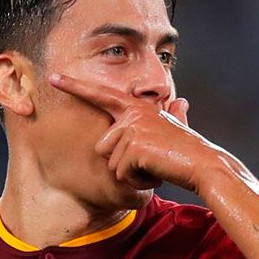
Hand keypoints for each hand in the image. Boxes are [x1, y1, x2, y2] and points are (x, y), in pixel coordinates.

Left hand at [48, 72, 215, 191]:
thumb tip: (181, 104)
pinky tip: (155, 173)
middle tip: (150, 161)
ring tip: (154, 166)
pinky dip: (137, 181)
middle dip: (121, 163)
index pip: (102, 95)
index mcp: (138, 107)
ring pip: (111, 163)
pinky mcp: (134, 146)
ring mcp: (133, 129)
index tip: (54, 77)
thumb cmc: (189, 151)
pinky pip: (121, 174)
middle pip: (103, 147)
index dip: (76, 86)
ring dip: (131, 173)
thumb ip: (172, 116)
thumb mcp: (176, 129)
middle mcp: (133, 113)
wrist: (204, 164)